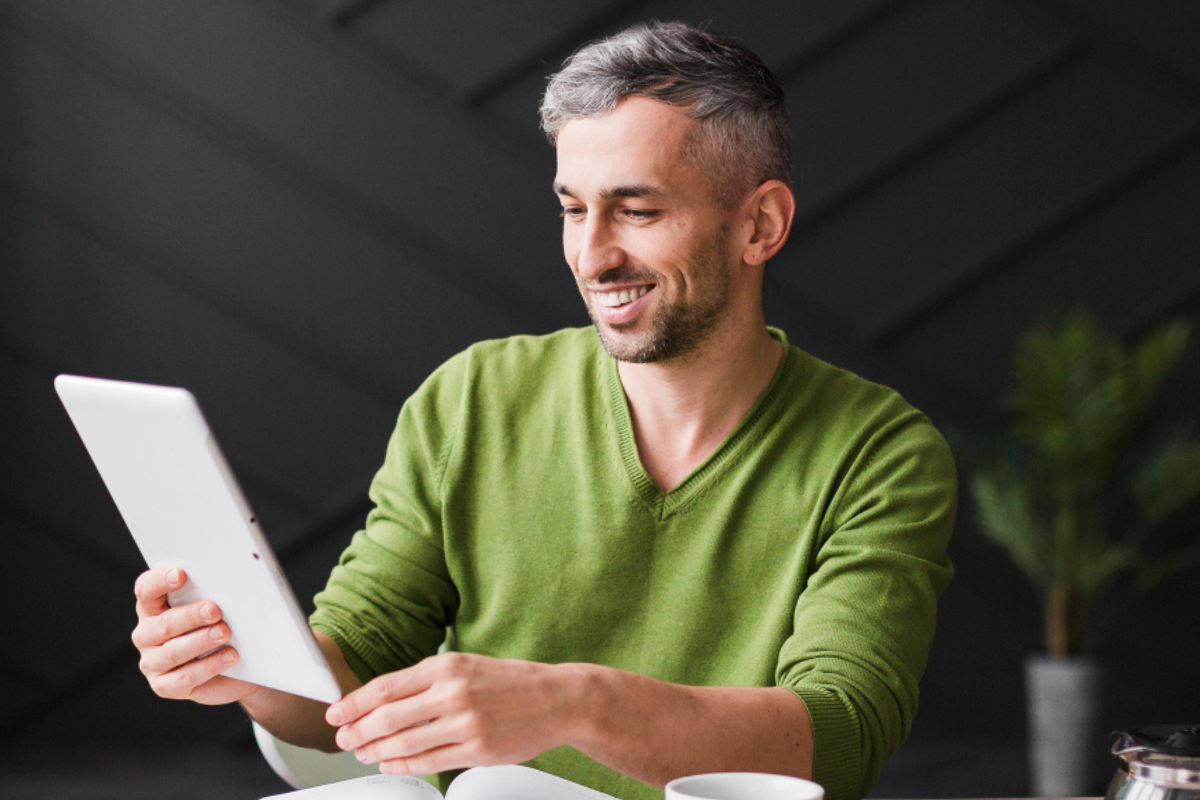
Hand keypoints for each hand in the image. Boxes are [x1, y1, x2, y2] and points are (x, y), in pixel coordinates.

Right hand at [131, 566, 258, 704]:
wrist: (234, 668)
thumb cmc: (218, 627)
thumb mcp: (214, 608)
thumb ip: (210, 593)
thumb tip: (228, 582)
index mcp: (153, 608)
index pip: (146, 590)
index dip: (160, 581)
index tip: (181, 573)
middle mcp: (147, 634)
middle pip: (163, 623)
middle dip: (191, 615)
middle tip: (215, 610)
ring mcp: (153, 662)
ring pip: (172, 651)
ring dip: (201, 640)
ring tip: (225, 632)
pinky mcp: (165, 686)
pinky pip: (185, 677)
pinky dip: (209, 666)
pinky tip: (229, 656)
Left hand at [325, 652, 577, 774]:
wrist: (557, 699)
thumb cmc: (511, 682)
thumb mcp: (466, 666)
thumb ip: (427, 681)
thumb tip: (383, 699)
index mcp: (447, 666)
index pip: (387, 686)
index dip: (355, 702)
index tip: (337, 712)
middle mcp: (453, 692)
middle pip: (388, 717)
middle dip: (358, 731)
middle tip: (344, 738)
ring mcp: (465, 723)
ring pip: (405, 743)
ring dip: (377, 751)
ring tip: (363, 753)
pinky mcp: (477, 750)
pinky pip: (428, 762)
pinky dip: (403, 766)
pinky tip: (391, 765)